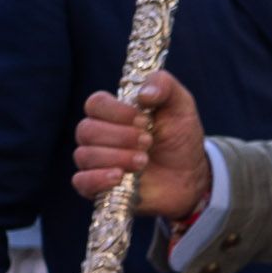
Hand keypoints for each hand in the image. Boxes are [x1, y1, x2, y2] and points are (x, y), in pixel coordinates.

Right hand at [75, 71, 211, 219]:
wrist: (190, 174)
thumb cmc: (179, 137)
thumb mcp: (180, 106)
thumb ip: (164, 86)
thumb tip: (145, 93)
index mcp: (113, 112)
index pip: (95, 104)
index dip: (116, 111)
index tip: (143, 119)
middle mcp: (99, 135)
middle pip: (87, 130)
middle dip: (121, 136)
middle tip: (148, 142)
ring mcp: (96, 161)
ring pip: (85, 155)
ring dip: (117, 157)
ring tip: (144, 161)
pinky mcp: (97, 186)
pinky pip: (81, 182)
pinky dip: (98, 179)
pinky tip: (119, 177)